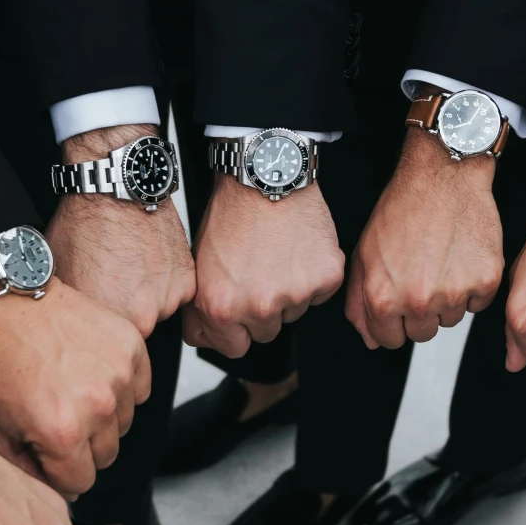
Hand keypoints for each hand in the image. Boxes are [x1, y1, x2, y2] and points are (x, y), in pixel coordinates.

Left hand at [0, 279, 150, 496]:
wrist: (3, 302)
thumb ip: (20, 471)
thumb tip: (57, 494)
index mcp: (62, 433)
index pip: (80, 483)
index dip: (58, 471)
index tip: (45, 449)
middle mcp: (99, 406)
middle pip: (105, 456)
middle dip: (80, 446)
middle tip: (55, 416)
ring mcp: (119, 374)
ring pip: (123, 423)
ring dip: (101, 416)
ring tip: (70, 391)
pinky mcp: (131, 347)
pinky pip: (139, 389)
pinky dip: (119, 387)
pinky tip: (89, 373)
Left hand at [47, 125, 194, 336]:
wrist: (115, 187)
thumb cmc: (83, 223)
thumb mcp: (58, 274)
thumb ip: (69, 312)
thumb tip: (65, 326)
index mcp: (105, 321)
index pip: (106, 348)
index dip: (100, 333)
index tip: (96, 319)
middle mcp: (140, 316)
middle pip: (135, 334)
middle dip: (124, 317)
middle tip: (113, 288)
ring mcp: (167, 299)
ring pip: (158, 314)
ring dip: (147, 300)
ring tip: (130, 271)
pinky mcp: (186, 280)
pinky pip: (176, 294)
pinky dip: (165, 282)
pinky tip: (146, 261)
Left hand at [181, 175, 343, 356]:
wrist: (265, 176)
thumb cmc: (231, 214)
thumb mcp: (199, 266)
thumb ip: (201, 310)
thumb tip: (204, 338)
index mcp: (221, 307)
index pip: (235, 348)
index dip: (236, 327)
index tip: (239, 307)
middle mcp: (259, 306)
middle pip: (267, 333)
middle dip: (263, 309)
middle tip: (259, 272)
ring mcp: (295, 294)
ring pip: (295, 313)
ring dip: (289, 292)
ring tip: (277, 255)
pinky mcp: (326, 278)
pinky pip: (321, 294)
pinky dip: (314, 275)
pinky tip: (297, 250)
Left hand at [344, 132, 502, 348]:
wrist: (442, 176)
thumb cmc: (402, 209)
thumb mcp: (364, 253)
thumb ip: (359, 302)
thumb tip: (370, 340)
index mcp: (383, 298)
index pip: (389, 340)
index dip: (393, 321)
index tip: (400, 301)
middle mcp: (418, 301)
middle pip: (422, 334)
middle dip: (420, 311)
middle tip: (421, 274)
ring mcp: (454, 293)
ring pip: (451, 319)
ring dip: (447, 298)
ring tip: (441, 260)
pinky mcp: (486, 281)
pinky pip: (479, 303)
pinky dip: (473, 285)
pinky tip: (461, 257)